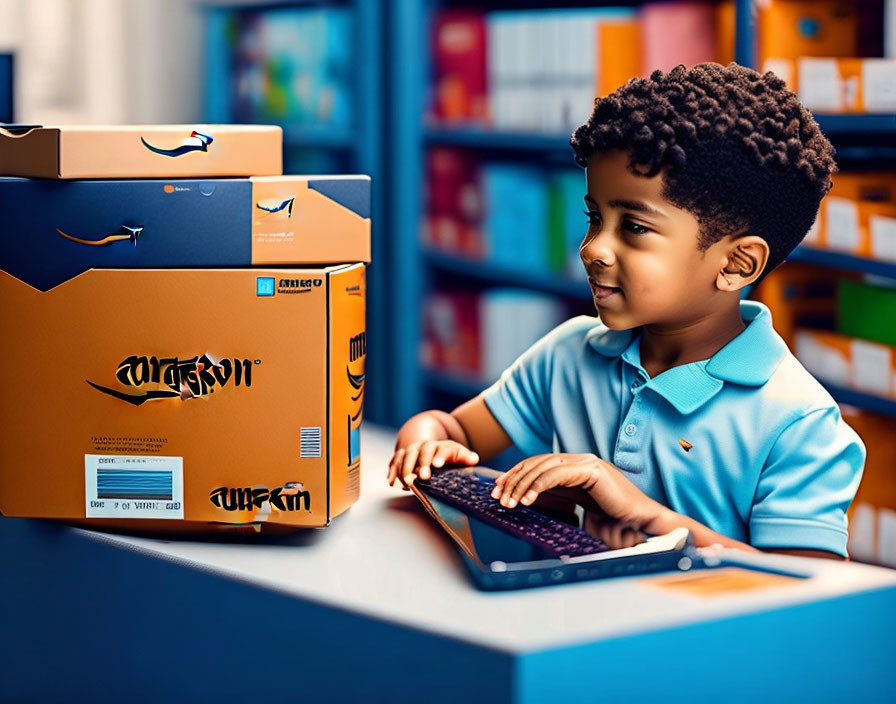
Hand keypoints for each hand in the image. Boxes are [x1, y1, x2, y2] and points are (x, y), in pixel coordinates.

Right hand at [387, 440, 479, 488]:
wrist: (431, 447)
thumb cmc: (448, 457)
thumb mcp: (459, 456)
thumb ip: (466, 458)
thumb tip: (474, 459)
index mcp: (443, 446)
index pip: (443, 449)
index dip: (440, 456)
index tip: (438, 465)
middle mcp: (426, 445)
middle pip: (423, 452)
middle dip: (421, 464)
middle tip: (422, 477)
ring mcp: (412, 449)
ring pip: (406, 456)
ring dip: (404, 469)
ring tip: (405, 484)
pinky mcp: (402, 455)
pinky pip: (395, 460)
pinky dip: (392, 470)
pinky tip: (391, 482)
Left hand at [491, 453, 667, 531]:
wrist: (642, 528)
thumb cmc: (615, 526)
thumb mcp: (576, 513)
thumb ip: (557, 504)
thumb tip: (530, 504)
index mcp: (576, 470)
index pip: (539, 466)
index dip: (517, 476)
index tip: (499, 490)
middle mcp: (580, 462)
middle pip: (537, 464)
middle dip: (513, 479)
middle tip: (497, 496)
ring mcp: (586, 463)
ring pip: (543, 467)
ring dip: (521, 484)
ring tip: (508, 502)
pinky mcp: (592, 470)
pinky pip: (557, 474)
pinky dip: (538, 486)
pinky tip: (526, 500)